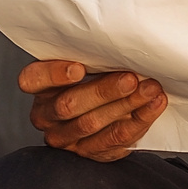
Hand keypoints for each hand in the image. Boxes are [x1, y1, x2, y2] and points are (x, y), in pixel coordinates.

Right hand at [19, 60, 167, 161]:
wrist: (112, 108)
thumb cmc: (97, 76)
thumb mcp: (89, 63)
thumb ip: (94, 55)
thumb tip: (123, 37)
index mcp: (41, 87)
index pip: (32, 80)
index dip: (53, 74)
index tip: (79, 68)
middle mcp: (47, 115)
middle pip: (68, 105)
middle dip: (103, 91)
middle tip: (130, 79)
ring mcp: (67, 137)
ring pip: (92, 124)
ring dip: (125, 105)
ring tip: (150, 89)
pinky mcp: (90, 152)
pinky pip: (114, 139)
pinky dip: (139, 120)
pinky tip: (155, 104)